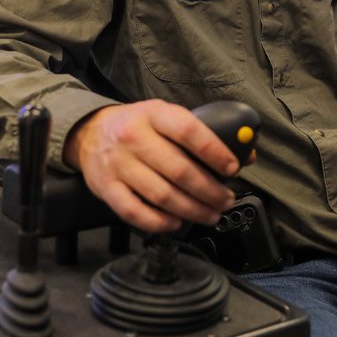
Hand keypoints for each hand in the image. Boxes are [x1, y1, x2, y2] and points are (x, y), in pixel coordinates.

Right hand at [63, 100, 239, 232]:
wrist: (89, 133)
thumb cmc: (138, 126)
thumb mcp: (165, 116)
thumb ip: (203, 133)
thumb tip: (246, 152)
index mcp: (154, 114)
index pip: (188, 131)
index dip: (215, 152)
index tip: (233, 168)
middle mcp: (134, 137)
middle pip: (178, 170)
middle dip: (210, 190)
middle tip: (226, 200)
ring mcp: (118, 164)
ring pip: (161, 195)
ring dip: (192, 210)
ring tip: (211, 214)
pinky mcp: (106, 188)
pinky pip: (136, 212)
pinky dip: (160, 222)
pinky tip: (178, 222)